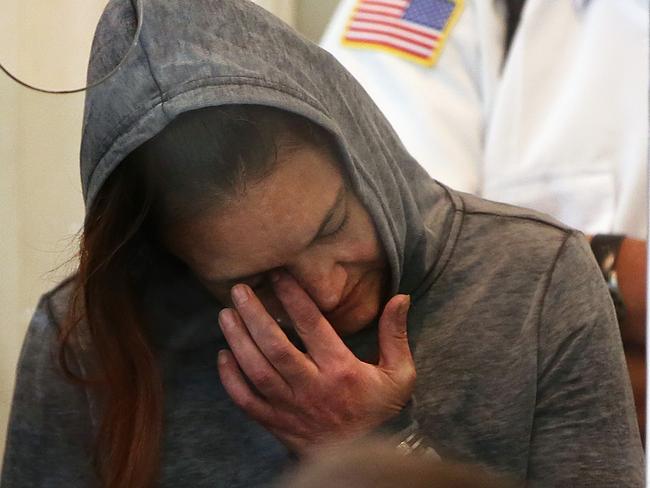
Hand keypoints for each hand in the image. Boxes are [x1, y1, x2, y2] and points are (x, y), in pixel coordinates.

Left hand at [216, 270, 414, 454]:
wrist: (366, 457)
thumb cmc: (380, 410)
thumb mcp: (400, 374)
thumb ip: (395, 334)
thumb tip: (400, 297)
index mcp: (342, 370)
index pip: (312, 326)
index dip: (293, 297)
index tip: (278, 275)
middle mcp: (313, 388)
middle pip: (275, 347)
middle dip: (254, 315)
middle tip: (239, 290)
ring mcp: (291, 408)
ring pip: (257, 371)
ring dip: (237, 341)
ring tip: (225, 315)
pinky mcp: (277, 425)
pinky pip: (247, 402)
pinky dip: (230, 380)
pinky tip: (223, 356)